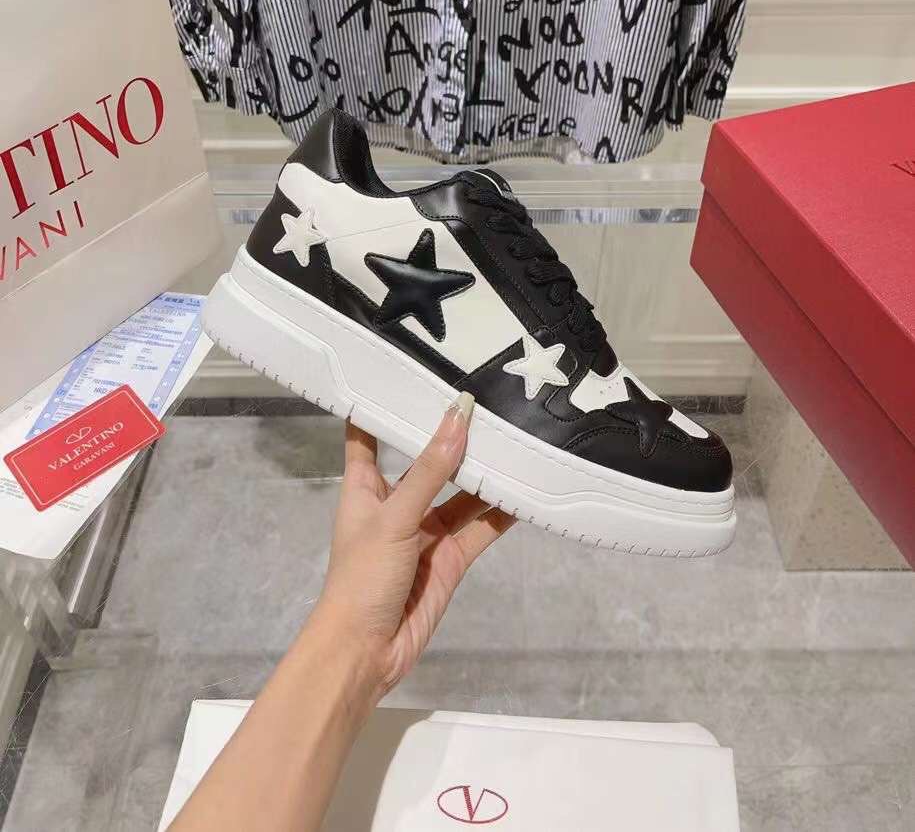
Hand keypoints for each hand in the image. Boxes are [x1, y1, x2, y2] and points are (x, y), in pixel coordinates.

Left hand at [313, 393, 513, 701]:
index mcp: (365, 486)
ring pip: (461, 492)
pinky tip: (528, 488)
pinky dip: (503, 512)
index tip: (403, 366)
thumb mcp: (393, 518)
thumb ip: (430, 470)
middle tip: (487, 395)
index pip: (368, 433)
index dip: (381, 401)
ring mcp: (426, 531)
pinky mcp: (451, 558)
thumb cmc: (362, 577)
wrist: (366, 653)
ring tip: (517, 435)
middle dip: (452, 434)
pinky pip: (481, 528)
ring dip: (484, 471)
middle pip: (427, 459)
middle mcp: (396, 502)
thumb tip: (458, 416)